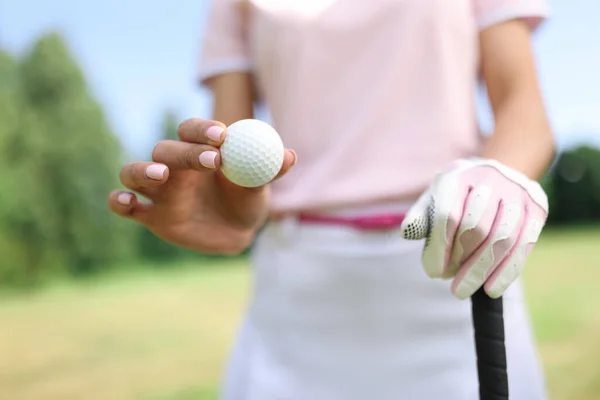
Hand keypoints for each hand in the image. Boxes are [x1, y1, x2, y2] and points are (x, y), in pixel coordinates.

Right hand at [108, 118, 295, 253]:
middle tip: (211, 160)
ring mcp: (159, 190)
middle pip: (166, 150)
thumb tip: (289, 156)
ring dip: (142, 170)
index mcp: (199, 150)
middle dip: (186, 153)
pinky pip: (124, 205)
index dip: (204, 130)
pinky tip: (127, 201)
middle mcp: (174, 166)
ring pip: (134, 171)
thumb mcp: (261, 184)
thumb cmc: (247, 198)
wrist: (237, 231)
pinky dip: (119, 200)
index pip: (192, 131)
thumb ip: (270, 169)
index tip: (222, 135)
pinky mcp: (150, 215)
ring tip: (161, 175)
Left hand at [400, 158, 547, 298]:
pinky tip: (491, 290)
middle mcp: (490, 178)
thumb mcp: (434, 199)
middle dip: (460, 260)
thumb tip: (408, 232)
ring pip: (502, 237)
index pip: (448, 216)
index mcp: (458, 175)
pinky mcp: (537, 207)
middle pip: (476, 227)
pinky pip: (524, 244)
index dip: (439, 248)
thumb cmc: (457, 195)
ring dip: (481, 270)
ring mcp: (517, 191)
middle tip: (450, 281)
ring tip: (464, 289)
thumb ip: (421, 216)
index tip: (433, 272)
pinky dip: (507, 272)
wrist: (497, 174)